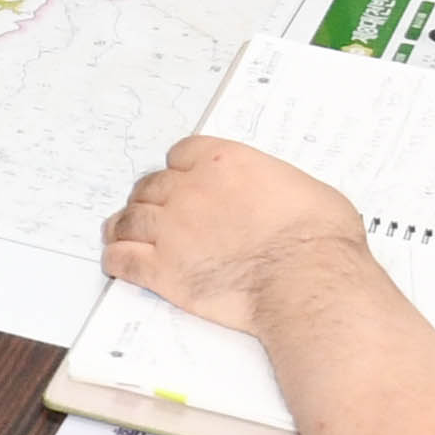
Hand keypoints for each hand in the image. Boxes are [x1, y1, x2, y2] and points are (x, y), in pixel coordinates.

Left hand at [99, 134, 372, 333]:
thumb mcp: (305, 189)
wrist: (307, 281)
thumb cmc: (318, 239)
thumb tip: (280, 197)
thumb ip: (275, 185)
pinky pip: (123, 260)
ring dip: (125, 226)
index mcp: (223, 162)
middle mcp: (190, 191)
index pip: (180, 153)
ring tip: (122, 233)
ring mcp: (171, 231)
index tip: (180, 179)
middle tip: (153, 211)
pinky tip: (116, 262)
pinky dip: (116, 260)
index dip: (179, 168)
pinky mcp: (163, 271)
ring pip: (129, 220)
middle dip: (151, 198)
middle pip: (151, 186)